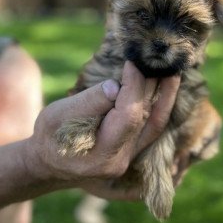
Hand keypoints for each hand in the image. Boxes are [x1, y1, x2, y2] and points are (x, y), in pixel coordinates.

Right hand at [24, 61, 179, 198]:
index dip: (133, 86)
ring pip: (155, 124)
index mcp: (101, 154)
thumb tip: (115, 86)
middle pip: (145, 118)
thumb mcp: (58, 116)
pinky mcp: (133, 151)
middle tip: (156, 60)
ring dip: (166, 97)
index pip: (128, 115)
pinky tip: (165, 88)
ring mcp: (130, 158)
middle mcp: (121, 160)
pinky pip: (152, 127)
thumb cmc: (50, 137)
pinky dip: (159, 106)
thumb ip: (89, 102)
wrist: (49, 162)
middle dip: (152, 86)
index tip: (131, 63)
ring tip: (173, 73)